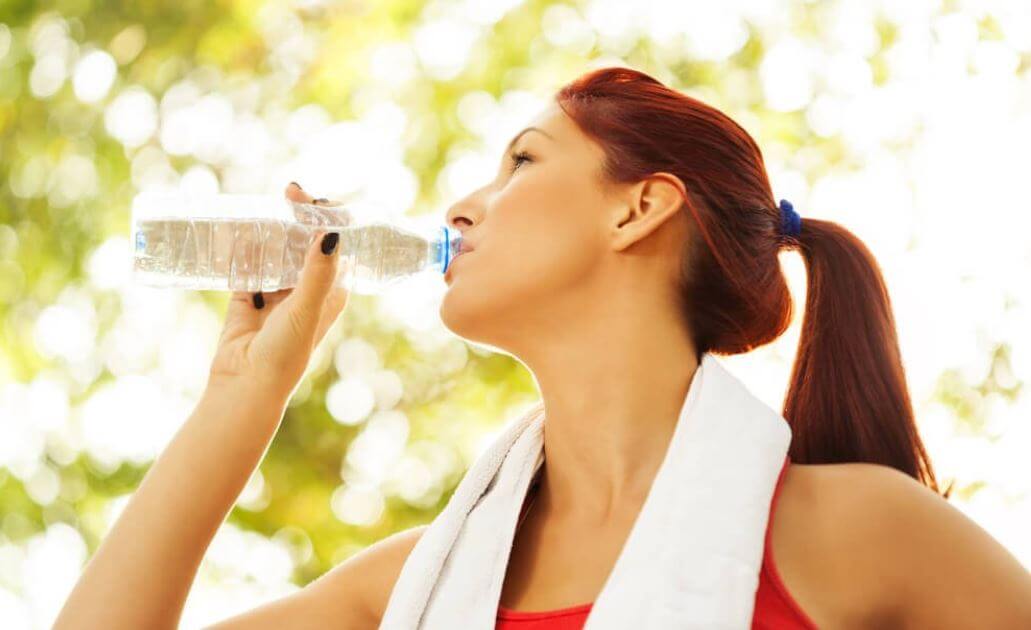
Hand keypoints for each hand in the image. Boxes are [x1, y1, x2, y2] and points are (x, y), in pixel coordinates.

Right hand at [206, 182, 350, 398]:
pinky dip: (243, 247)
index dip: (330, 217)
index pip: (337, 245)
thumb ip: (317, 271)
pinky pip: (247, 264)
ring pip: (276, 249)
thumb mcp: (306, 308)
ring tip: (263, 204)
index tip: (315, 197)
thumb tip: (332, 231)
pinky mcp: (247, 297)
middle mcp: (307, 289)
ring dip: (271, 227)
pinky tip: (237, 227)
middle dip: (299, 214)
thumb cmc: (285, 352)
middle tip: (287, 190)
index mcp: (331, 291)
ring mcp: (277, 292)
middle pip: (305, 241)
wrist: (245, 384)